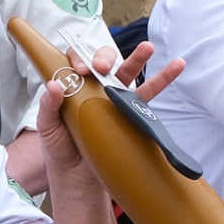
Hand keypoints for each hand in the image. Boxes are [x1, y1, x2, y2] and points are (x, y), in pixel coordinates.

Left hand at [21, 42, 179, 197]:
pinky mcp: (130, 112)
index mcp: (73, 87)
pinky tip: (176, 66)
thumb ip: (48, 106)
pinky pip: (148, 94)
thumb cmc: (60, 148)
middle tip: (102, 67)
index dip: (79, 59)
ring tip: (148, 47)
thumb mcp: (47, 127)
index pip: (76, 61)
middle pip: (102, 62)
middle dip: (104, 58)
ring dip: (138, 58)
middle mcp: (94, 88)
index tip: (81, 71)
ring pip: (127, 73)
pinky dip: (163, 79)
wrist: (78, 175)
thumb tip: (53, 85)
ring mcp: (114, 99)